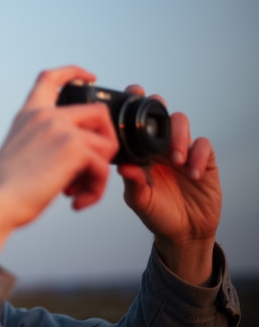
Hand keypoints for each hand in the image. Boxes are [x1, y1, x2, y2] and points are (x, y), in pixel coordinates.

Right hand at [0, 66, 118, 269]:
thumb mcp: (22, 153)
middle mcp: (46, 116)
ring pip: (107, 144)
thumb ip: (47, 143)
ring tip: (78, 191)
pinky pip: (103, 168)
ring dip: (99, 173)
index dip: (74, 72)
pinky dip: (96, 190)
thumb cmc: (4, 189)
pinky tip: (77, 202)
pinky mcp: (74, 150)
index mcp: (29, 115)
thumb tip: (82, 156)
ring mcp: (61, 129)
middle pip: (98, 112)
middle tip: (91, 169)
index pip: (51, 78)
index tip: (90, 77)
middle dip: (105, 141)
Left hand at [117, 85, 220, 284]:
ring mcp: (183, 151)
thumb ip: (132, 184)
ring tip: (175, 160)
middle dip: (158, 107)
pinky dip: (197, 155)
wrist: (184, 233)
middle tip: (156, 109)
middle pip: (161, 115)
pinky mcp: (204, 160)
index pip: (136, 124)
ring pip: (182, 123)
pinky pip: (203, 144)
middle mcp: (160, 148)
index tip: (131, 93)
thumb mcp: (139, 201)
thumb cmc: (157, 214)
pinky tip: (191, 173)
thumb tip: (123, 166)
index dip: (134, 106)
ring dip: (178, 136)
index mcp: (141, 152)